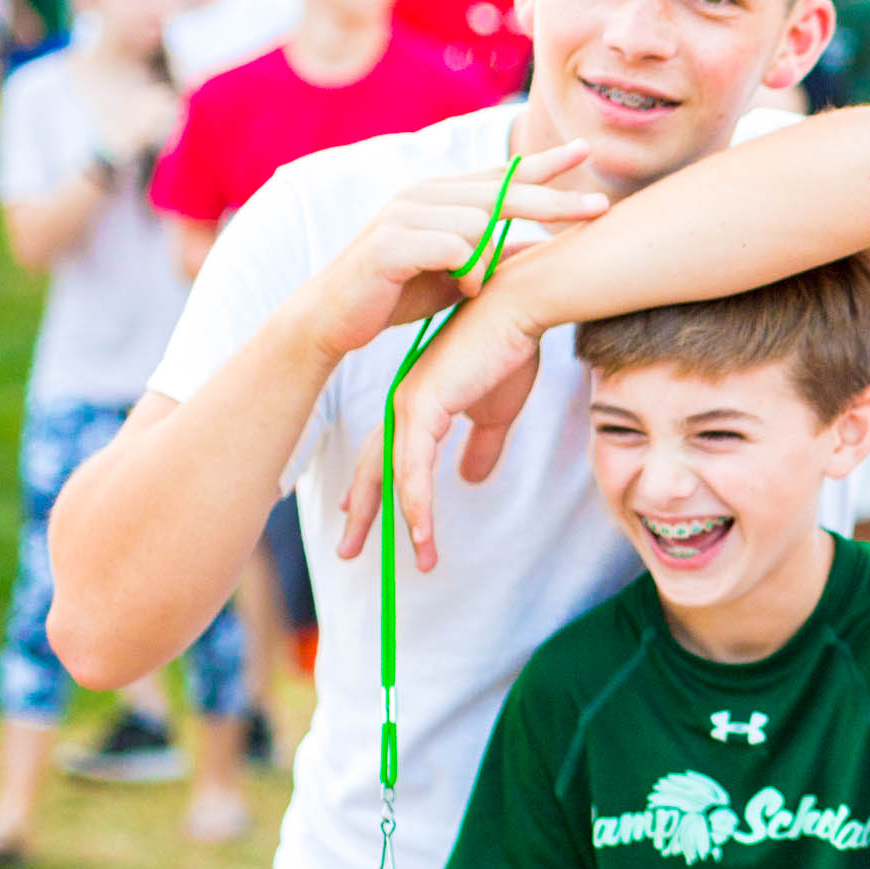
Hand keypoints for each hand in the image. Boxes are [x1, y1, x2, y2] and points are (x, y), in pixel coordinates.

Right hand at [296, 141, 604, 365]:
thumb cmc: (398, 293)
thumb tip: (545, 244)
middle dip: (556, 200)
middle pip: (504, 192)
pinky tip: (466, 289)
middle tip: (602, 207)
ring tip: (476, 288)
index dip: (546, 162)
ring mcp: (403, 214)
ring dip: (492, 259)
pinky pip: (452, 247)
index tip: (587, 150)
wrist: (332, 318)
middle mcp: (423, 194)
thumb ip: (496, 253)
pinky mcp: (390, 242)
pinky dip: (467, 269)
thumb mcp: (458, 273)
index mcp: (441, 196)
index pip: (503, 174)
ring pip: (480, 223)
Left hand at [335, 274, 549, 571]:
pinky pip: (417, 467)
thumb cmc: (510, 349)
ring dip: (407, 522)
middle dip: (362, 512)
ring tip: (421, 560)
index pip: (387, 453)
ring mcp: (411, 405)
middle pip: (375, 467)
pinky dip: (419, 502)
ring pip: (396, 475)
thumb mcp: (497, 410)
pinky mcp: (426, 406)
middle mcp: (405, 404)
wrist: (520, 308)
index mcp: (417, 402)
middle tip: (348, 551)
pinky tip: (423, 530)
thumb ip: (482, 445)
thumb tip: (471, 479)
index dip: (373, 487)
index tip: (359, 516)